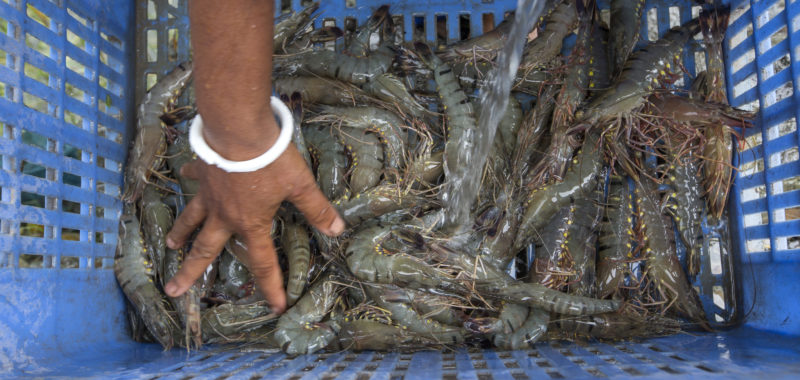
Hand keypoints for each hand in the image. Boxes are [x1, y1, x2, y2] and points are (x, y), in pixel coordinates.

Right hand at [164, 129, 344, 313]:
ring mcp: (210, 194)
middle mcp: (225, 215)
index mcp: (250, 223)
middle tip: (174, 289)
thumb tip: (337, 229)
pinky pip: (194, 179)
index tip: (275, 307)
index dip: (272, 287)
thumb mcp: (300, 185)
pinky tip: (184, 176)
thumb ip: (316, 209)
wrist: (239, 129)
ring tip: (171, 245)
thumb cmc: (271, 160)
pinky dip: (189, 178)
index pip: (262, 263)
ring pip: (191, 219)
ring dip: (182, 233)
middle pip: (206, 250)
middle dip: (190, 272)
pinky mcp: (203, 171)